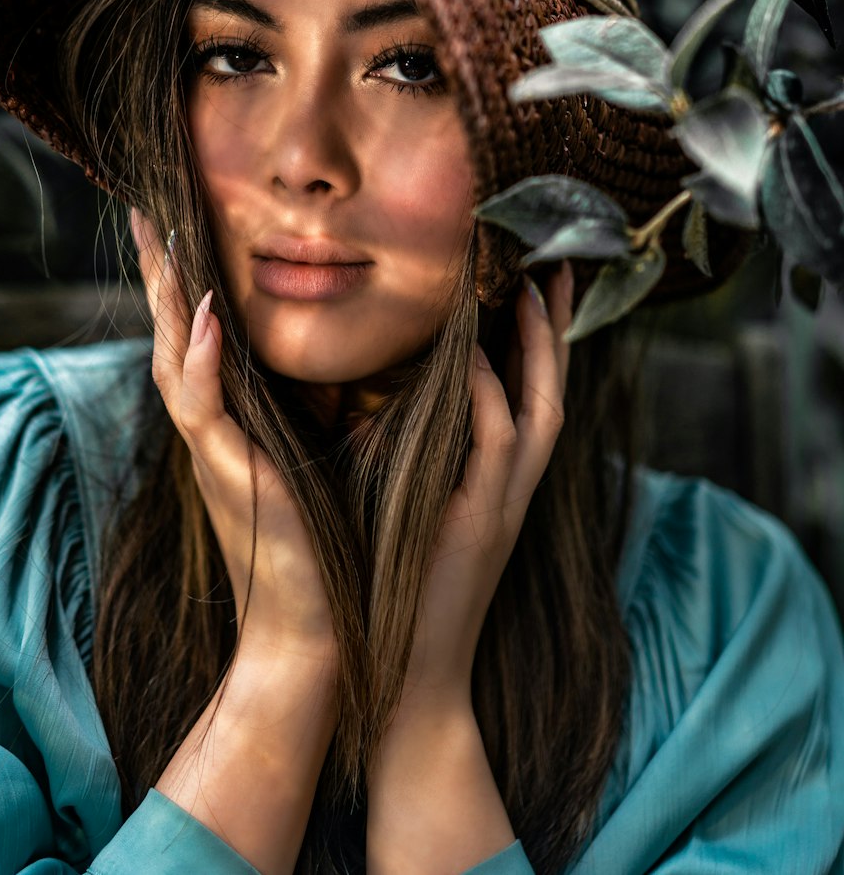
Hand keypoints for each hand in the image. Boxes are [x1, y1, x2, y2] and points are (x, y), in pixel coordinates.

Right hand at [130, 209, 336, 665]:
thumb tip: (345, 363)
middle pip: (170, 334)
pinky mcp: (227, 474)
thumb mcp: (318, 457)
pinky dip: (200, 358)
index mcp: (231, 423)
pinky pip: (202, 406)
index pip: (198, 336)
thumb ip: (315, 408)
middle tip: (146, 206)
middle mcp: (210, 430)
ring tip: (164, 235)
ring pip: (173, 359)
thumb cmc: (322, 545)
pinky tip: (202, 314)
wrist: (312, 630)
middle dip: (161, 271)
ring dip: (167, 297)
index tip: (180, 221)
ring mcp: (211, 451)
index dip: (186, 281)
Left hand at [401, 260, 572, 708]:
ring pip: (542, 409)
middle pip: (554, 387)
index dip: (537, 335)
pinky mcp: (479, 524)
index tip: (532, 276)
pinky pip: (494, 445)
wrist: (409, 675)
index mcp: (498, 477)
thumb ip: (416, 451)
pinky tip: (471, 356)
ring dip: (538, 349)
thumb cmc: (400, 586)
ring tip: (527, 288)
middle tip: (553, 261)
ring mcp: (504, 504)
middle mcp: (514, 485)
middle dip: (556, 326)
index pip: (528, 390)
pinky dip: (487, 396)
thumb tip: (382, 396)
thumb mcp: (416, 503)